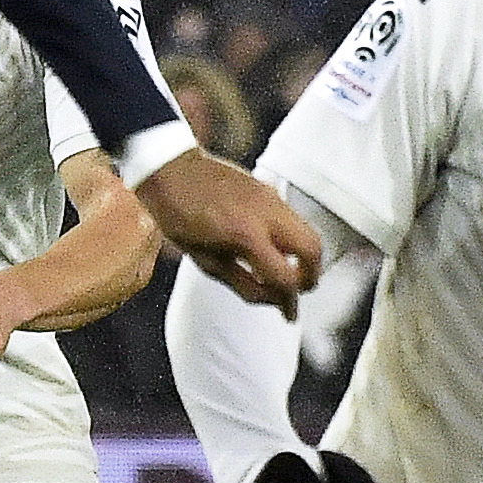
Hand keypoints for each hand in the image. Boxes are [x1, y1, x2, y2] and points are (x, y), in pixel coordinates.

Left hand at [136, 157, 322, 310]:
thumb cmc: (177, 213)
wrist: (169, 168)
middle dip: (310, 276)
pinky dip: (291, 238)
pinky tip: (270, 248)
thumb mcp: (204, 260)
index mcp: (246, 234)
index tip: (288, 314)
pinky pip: (292, 218)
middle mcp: (266, 213)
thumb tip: (270, 299)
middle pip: (313, 250)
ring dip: (302, 256)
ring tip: (282, 271)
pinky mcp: (268, 189)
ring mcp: (270, 197)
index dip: (289, 301)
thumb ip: (243, 282)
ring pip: (307, 232)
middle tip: (297, 290)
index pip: (285, 276)